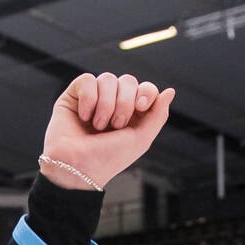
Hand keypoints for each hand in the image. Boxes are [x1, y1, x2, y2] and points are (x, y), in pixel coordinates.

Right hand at [40, 73, 175, 191]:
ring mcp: (94, 98)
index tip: (141, 107)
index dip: (146, 92)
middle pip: (128, 80)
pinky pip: (87, 80)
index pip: (145, 88)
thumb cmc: (108, 158)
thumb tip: (170, 91)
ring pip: (107, 79)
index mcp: (131, 114)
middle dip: (124, 103)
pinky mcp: (74, 96)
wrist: (77, 166)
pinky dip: (88, 99)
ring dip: (105, 104)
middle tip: (116, 125)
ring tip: (97, 126)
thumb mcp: (141, 139)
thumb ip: (158, 115)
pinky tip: (83, 116)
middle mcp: (113, 104)